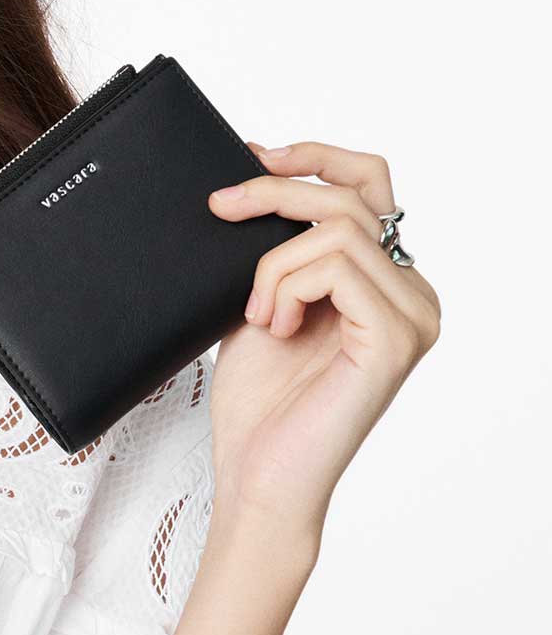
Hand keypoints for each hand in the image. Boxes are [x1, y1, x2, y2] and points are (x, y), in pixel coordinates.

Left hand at [204, 140, 440, 529]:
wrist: (258, 478)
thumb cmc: (259, 406)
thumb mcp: (259, 302)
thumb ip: (274, 249)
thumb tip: (254, 177)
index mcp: (387, 283)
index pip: (368, 186)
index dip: (313, 158)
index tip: (250, 156)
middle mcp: (413, 295)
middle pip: (353, 195)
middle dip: (276, 191)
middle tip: (220, 208)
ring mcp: (412, 315)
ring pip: (337, 231)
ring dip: (272, 265)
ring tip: (256, 315)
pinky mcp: (396, 338)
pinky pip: (336, 267)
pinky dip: (286, 286)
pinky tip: (273, 326)